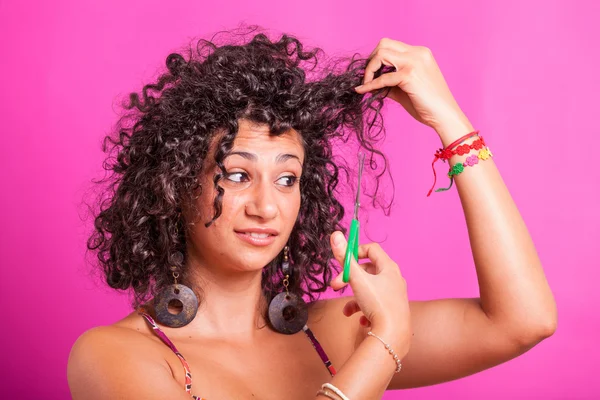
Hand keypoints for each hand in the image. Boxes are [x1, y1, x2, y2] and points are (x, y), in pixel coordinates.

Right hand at [329, 231, 410, 354]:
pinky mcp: (392, 311)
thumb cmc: (378, 304)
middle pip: (368, 271)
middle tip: (336, 286)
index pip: (372, 249)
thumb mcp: (357, 279)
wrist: (393, 335)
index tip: (343, 260)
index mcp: (389, 268)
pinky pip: (375, 305)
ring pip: (369, 290)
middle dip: (349, 278)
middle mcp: (394, 279)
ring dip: (354, 298)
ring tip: (347, 310)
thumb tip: (336, 234)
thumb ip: (345, 258)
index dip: (355, 251)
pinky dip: (364, 310)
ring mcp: (394, 296)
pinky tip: (361, 320)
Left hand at [356, 38, 471, 136]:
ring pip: (381, 54)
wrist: (445, 116)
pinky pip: (382, 78)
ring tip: (366, 83)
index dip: (376, 57)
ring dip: (369, 69)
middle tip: (366, 77)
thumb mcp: (406, 88)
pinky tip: (363, 91)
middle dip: (371, 60)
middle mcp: (418, 53)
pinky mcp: (409, 75)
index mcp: (420, 53)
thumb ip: (389, 82)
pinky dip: (370, 84)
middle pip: (383, 44)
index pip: (391, 45)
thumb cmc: (428, 105)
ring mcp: (414, 62)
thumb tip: (369, 83)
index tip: (370, 73)